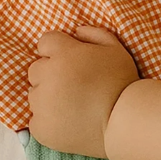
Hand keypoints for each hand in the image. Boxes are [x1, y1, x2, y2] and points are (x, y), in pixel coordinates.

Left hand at [27, 26, 140, 158]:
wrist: (125, 122)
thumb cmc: (122, 82)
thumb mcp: (115, 49)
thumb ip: (94, 34)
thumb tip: (75, 31)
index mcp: (64, 54)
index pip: (45, 42)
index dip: (57, 50)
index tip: (70, 61)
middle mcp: (47, 76)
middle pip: (36, 69)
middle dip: (50, 74)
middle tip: (73, 85)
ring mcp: (41, 104)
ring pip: (35, 95)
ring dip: (48, 97)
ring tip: (73, 105)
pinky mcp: (40, 128)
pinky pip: (36, 119)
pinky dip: (48, 120)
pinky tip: (68, 121)